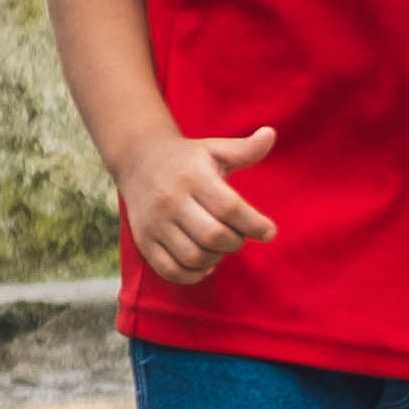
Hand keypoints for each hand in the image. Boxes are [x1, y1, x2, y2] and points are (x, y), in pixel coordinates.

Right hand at [112, 123, 281, 288]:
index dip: (254, 224)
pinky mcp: (143, 241)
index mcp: (192, 176)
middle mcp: (170, 200)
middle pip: (213, 236)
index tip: (269, 232)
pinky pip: (170, 270)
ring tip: (220, 245)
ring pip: (193, 256)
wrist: (138, 161)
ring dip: (216, 257)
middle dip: (235, 242)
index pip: (229, 208)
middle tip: (239, 235)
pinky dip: (193, 274)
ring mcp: (154, 223)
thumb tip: (270, 134)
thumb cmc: (187, 159)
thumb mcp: (214, 149)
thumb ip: (244, 149)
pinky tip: (204, 262)